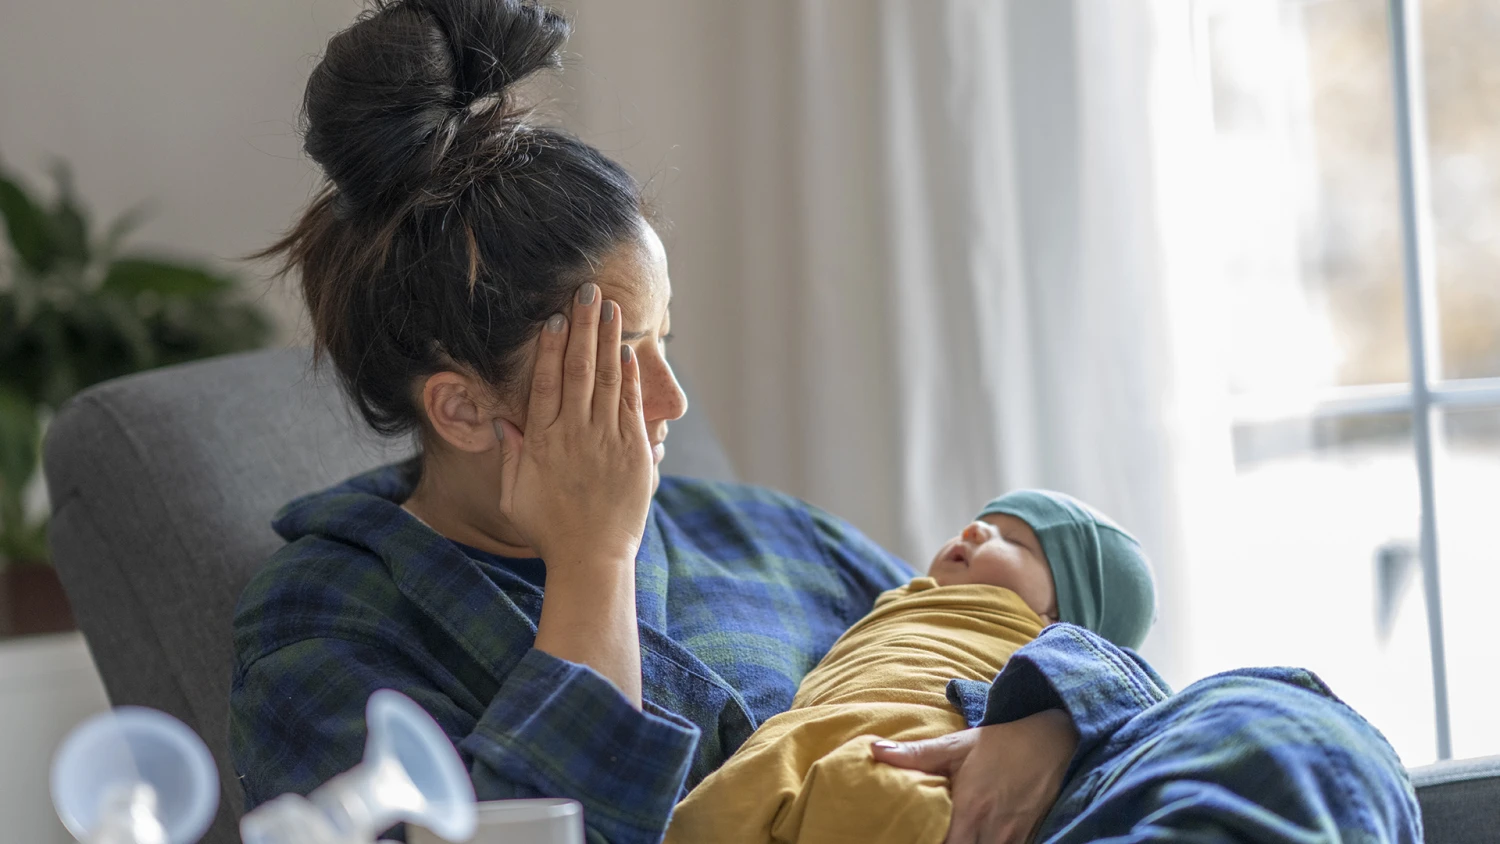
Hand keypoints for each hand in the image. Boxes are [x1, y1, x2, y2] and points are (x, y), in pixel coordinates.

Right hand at [495, 282, 653, 571]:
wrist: (592, 559)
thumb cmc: (549, 530)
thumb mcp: (515, 494)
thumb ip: (510, 455)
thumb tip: (503, 421)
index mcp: (543, 441)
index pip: (547, 384)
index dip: (551, 349)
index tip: (554, 318)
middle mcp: (575, 434)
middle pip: (580, 370)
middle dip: (584, 327)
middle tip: (587, 291)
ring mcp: (607, 441)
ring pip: (608, 380)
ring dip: (609, 341)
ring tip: (610, 308)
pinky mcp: (634, 452)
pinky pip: (632, 406)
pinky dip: (630, 378)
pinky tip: (628, 352)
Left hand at [871, 710, 1078, 843]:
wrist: (1055, 743)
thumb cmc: (1001, 744)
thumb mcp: (957, 745)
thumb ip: (916, 754)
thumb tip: (875, 750)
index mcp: (970, 810)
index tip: (912, 838)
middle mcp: (992, 831)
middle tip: (926, 838)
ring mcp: (1012, 840)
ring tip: (947, 839)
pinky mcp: (1027, 841)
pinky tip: (973, 840)